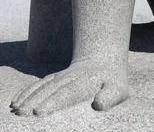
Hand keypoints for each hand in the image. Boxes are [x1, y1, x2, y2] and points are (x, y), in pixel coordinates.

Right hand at [10, 60, 128, 115]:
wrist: (104, 60)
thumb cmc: (113, 81)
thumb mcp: (118, 89)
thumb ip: (110, 96)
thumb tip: (97, 104)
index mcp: (85, 82)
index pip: (67, 92)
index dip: (53, 101)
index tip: (39, 111)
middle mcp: (70, 77)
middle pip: (51, 89)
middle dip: (35, 100)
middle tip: (21, 113)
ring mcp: (61, 77)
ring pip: (43, 86)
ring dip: (28, 96)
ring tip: (16, 109)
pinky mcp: (55, 79)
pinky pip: (40, 84)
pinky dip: (27, 91)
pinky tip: (17, 100)